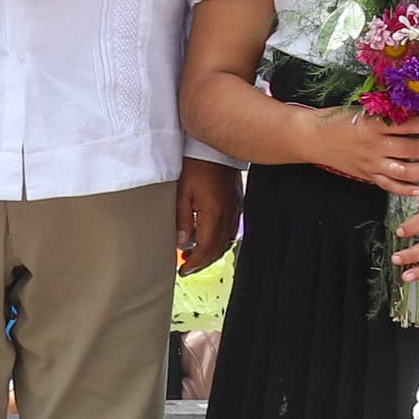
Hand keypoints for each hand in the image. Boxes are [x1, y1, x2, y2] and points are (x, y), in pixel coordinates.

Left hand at [175, 158, 241, 273]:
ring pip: (226, 242)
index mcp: (213, 214)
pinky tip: (210, 239)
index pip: (205, 248)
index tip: (183, 270)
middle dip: (202, 262)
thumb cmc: (197, 166)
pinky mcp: (237, 204)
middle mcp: (228, 215)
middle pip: (217, 249)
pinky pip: (232, 231)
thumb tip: (181, 243)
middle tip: (187, 267)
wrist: (215, 147)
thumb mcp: (182, 192)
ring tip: (195, 255)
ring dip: (211, 252)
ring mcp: (235, 210)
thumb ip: (182, 219)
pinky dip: (220, 241)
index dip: (194, 263)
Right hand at [313, 107, 418, 192]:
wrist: (314, 138)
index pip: (408, 124)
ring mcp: (371, 163)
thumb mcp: (362, 110)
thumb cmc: (338, 120)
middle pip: (412, 148)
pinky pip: (390, 186)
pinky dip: (406, 189)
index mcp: (373, 124)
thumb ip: (385, 113)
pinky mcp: (367, 176)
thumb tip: (413, 112)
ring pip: (405, 170)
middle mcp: (375, 145)